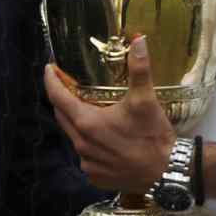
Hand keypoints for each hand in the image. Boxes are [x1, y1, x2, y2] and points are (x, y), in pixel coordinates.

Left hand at [44, 36, 175, 192]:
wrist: (166, 173)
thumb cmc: (152, 135)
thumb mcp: (145, 99)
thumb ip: (139, 69)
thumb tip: (139, 39)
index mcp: (87, 123)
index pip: (58, 98)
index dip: (51, 81)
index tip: (49, 68)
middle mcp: (81, 145)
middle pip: (62, 116)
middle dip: (61, 99)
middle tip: (67, 85)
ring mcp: (87, 163)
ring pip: (73, 137)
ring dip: (77, 122)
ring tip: (89, 110)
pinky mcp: (95, 176)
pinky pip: (85, 155)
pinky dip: (89, 143)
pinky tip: (103, 138)